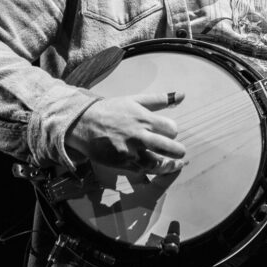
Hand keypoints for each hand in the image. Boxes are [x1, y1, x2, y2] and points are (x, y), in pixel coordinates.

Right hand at [66, 92, 186, 173]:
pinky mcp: (121, 163)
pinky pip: (141, 171)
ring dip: (168, 166)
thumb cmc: (112, 110)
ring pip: (156, 164)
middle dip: (178, 152)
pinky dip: (150, 171)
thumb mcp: (136, 100)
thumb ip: (161, 99)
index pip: (171, 129)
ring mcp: (130, 151)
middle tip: (180, 153)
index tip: (169, 133)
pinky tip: (155, 168)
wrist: (84, 123)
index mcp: (145, 119)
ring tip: (174, 165)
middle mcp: (139, 136)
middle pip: (168, 148)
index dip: (173, 131)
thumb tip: (182, 95)